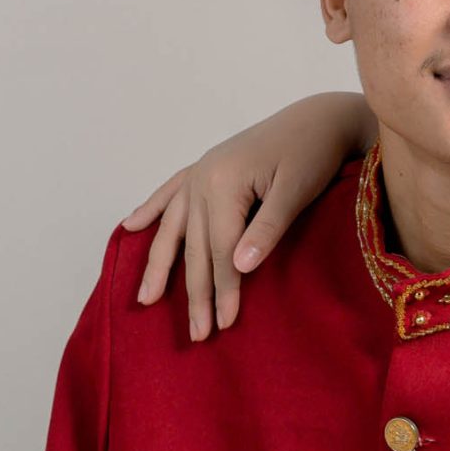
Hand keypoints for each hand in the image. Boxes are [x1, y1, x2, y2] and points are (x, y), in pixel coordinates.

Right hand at [121, 93, 373, 340]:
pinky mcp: (207, 167)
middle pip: (194, 245)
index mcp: (223, 181)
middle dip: (195, 293)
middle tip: (197, 334)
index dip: (223, 288)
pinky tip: (130, 226)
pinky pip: (170, 192)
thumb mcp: (296, 191)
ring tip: (145, 297)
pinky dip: (150, 209)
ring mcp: (201, 170)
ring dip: (160, 264)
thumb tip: (238, 267)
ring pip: (175, 226)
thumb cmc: (313, 152)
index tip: (225, 324)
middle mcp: (203, 176)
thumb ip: (267, 228)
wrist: (319, 116)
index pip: (220, 249)